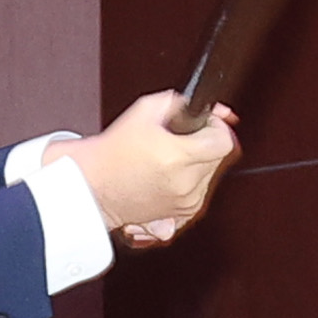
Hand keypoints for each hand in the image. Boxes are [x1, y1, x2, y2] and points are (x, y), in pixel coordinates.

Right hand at [56, 95, 238, 244]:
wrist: (93, 186)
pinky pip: (200, 191)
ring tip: (169, 157)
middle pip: (218, 157)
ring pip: (210, 175)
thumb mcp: (145, 110)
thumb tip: (207, 108)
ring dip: (197, 163)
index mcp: (178, 157)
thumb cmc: (112, 152)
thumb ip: (180, 102)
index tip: (206, 124)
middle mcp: (185, 183)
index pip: (224, 142)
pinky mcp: (182, 214)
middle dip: (203, 143)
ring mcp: (185, 202)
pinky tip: (169, 174)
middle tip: (181, 138)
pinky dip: (190, 182)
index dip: (216, 127)